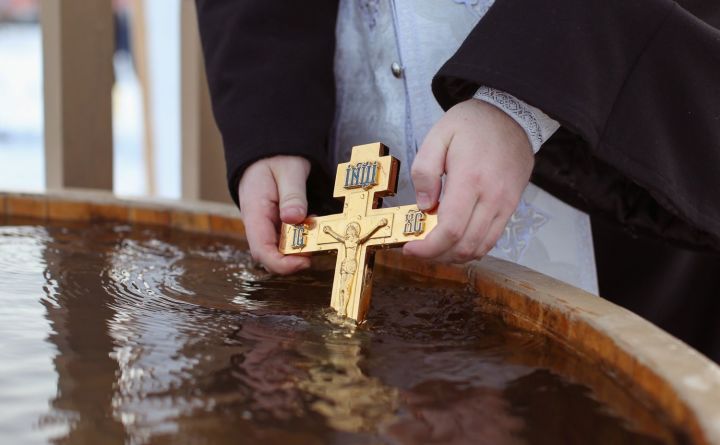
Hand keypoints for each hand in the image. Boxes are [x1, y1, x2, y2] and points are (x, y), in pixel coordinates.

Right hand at [238, 155, 311, 273]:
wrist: (267, 148)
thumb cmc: (275, 157)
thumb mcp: (288, 170)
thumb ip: (292, 195)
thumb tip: (294, 218)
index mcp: (254, 212)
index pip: (261, 249)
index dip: (281, 263)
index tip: (304, 261)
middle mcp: (258, 223)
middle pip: (270, 254)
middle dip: (293, 258)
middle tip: (317, 247)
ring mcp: (266, 224)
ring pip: (279, 248)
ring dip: (298, 248)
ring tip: (317, 233)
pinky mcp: (275, 222)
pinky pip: (286, 237)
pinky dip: (300, 237)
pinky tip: (312, 226)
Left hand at [403, 99, 533, 262]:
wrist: (512, 115)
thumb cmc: (472, 123)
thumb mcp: (438, 136)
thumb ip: (424, 171)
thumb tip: (424, 206)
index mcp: (470, 179)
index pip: (450, 229)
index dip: (428, 248)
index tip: (410, 249)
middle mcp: (492, 196)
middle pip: (464, 245)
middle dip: (437, 256)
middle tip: (418, 251)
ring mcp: (505, 204)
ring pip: (480, 248)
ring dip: (454, 256)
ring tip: (434, 249)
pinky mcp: (512, 206)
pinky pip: (492, 239)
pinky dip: (472, 248)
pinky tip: (455, 242)